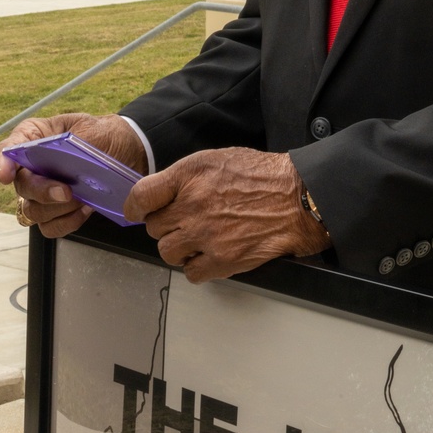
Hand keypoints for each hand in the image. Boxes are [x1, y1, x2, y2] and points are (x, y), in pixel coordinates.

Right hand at [0, 113, 147, 238]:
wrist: (129, 151)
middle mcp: (33, 166)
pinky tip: (85, 208)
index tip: (6, 175)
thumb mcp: (91, 128)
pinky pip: (51, 227)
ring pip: (33, 211)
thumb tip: (60, 162)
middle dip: (42, 191)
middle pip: (21, 186)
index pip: (8, 149)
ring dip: (57, 209)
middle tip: (66, 191)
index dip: (3, 163)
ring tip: (82, 197)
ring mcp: (43, 191)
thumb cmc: (105, 135)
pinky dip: (68, 221)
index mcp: (34, 137)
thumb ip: (72, 142)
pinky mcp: (58, 211)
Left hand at [123, 147, 329, 283]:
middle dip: (167, 225)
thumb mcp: (218, 159)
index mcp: (190, 176)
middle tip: (185, 222)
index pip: (142, 196)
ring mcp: (205, 236)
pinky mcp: (221, 260)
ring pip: (167, 252)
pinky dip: (197, 267)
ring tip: (198, 239)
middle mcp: (192, 206)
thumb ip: (185, 177)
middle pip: (154, 227)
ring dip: (179, 248)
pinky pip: (190, 273)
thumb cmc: (263, 177)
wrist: (298, 199)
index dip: (134, 207)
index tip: (137, 212)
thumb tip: (162, 195)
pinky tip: (210, 254)